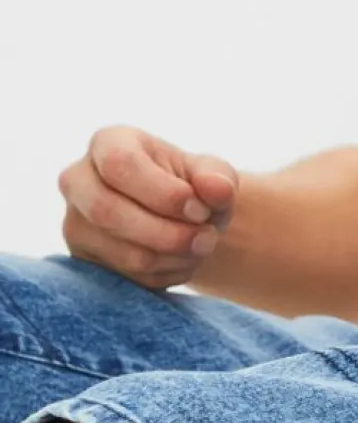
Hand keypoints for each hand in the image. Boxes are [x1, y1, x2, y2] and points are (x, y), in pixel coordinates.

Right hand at [59, 125, 239, 291]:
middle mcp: (78, 180)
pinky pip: (127, 279)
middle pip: (107, 211)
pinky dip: (165, 276)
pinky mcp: (83, 260)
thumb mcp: (212, 174)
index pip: (120, 165)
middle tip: (207, 238)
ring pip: (121, 253)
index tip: (200, 210)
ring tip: (200, 247)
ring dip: (173, 258)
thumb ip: (217, 177)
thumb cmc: (191, 187)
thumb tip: (217, 188)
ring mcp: (75, 223)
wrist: (180, 220)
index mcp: (109, 143)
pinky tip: (180, 261)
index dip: (164, 194)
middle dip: (168, 234)